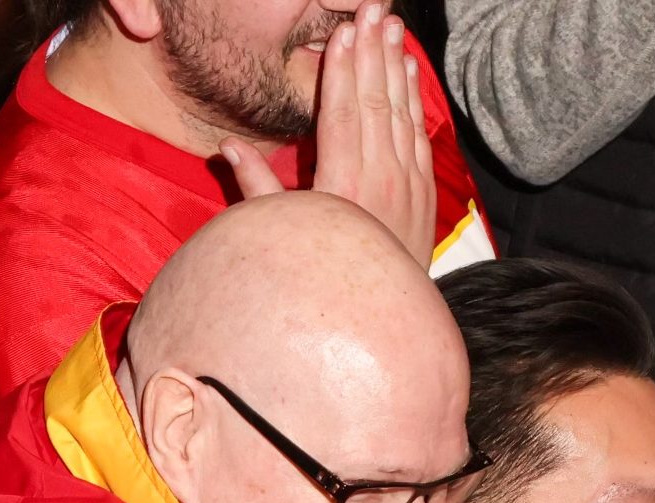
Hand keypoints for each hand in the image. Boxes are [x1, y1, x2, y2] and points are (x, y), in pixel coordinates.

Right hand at [227, 0, 437, 257]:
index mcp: (342, 184)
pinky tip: (408, 70)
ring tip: (390, 25)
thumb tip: (229, 148)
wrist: (380, 319)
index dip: (342, 68)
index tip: (343, 32)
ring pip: (400, 111)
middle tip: (372, 8)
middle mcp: (379, 179)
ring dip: (395, 64)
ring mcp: (407, 185)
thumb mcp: (285, 235)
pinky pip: (418, 135)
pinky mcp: (425, 194)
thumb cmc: (323, 277)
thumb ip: (258, 189)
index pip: (341, 112)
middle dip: (372, 50)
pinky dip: (413, 99)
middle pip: (374, 101)